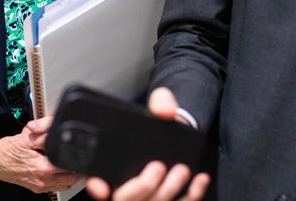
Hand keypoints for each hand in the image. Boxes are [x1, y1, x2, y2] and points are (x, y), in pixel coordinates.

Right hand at [0, 116, 82, 193]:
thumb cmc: (7, 150)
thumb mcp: (27, 136)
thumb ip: (45, 132)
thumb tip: (58, 127)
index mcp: (43, 167)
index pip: (70, 166)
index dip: (79, 158)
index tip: (84, 152)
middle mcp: (43, 180)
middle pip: (72, 178)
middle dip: (78, 167)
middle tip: (81, 156)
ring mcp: (40, 186)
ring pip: (66, 184)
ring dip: (72, 175)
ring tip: (70, 162)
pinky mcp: (37, 187)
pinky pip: (56, 187)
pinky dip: (62, 179)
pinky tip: (59, 169)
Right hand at [85, 88, 210, 200]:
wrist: (173, 139)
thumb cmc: (157, 131)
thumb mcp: (156, 112)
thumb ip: (159, 104)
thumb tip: (165, 108)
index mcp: (110, 166)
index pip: (96, 181)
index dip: (95, 186)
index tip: (101, 186)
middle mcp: (123, 186)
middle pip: (125, 198)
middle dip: (142, 187)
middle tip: (157, 167)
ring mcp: (144, 197)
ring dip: (168, 191)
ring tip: (181, 170)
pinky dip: (191, 194)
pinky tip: (200, 180)